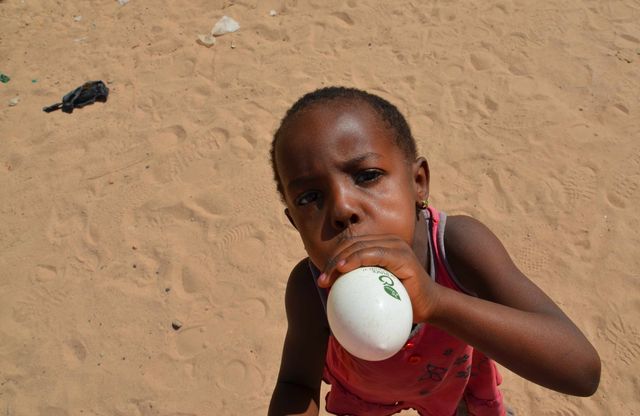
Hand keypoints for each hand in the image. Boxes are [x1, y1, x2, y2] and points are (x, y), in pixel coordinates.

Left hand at [317, 235, 440, 322]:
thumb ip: (361, 286)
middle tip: (322, 281)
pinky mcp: (401, 255)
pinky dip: (355, 260)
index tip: (322, 279)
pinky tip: (342, 269)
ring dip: (339, 261)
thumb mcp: (377, 291)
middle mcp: (388, 241)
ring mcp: (396, 246)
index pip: (352, 246)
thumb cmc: (402, 303)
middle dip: (333, 260)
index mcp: (382, 246)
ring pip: (359, 247)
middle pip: (352, 245)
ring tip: (327, 278)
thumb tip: (332, 296)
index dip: (334, 258)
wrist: (430, 307)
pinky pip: (373, 254)